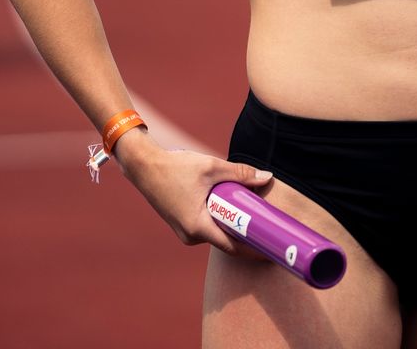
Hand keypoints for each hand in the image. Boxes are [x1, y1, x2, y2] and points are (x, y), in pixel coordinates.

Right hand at [114, 128, 275, 256]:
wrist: (144, 166)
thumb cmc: (175, 167)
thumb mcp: (212, 167)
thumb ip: (240, 174)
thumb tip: (267, 178)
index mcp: (197, 226)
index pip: (233, 246)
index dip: (254, 249)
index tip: (272, 250)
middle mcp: (190, 235)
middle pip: (227, 240)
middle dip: (247, 233)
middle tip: (269, 227)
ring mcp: (185, 232)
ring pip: (217, 232)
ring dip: (233, 223)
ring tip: (255, 212)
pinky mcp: (183, 225)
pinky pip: (208, 226)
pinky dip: (221, 219)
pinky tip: (233, 206)